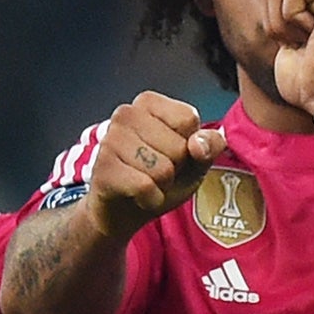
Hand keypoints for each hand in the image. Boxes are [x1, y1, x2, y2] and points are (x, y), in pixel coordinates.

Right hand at [86, 91, 225, 238]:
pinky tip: (137, 196)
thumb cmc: (158, 179)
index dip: (188, 146)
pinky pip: (145, 187)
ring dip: (161, 186)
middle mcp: (126, 113)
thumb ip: (210, 146)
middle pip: (177, 147)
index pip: (188, 119)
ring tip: (144, 181)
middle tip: (154, 172)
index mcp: (149, 102)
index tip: (170, 153)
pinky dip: (150, 199)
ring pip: (162, 170)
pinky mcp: (103, 167)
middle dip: (174, 169)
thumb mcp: (195, 161)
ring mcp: (111, 139)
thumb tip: (197, 144)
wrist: (122, 210)